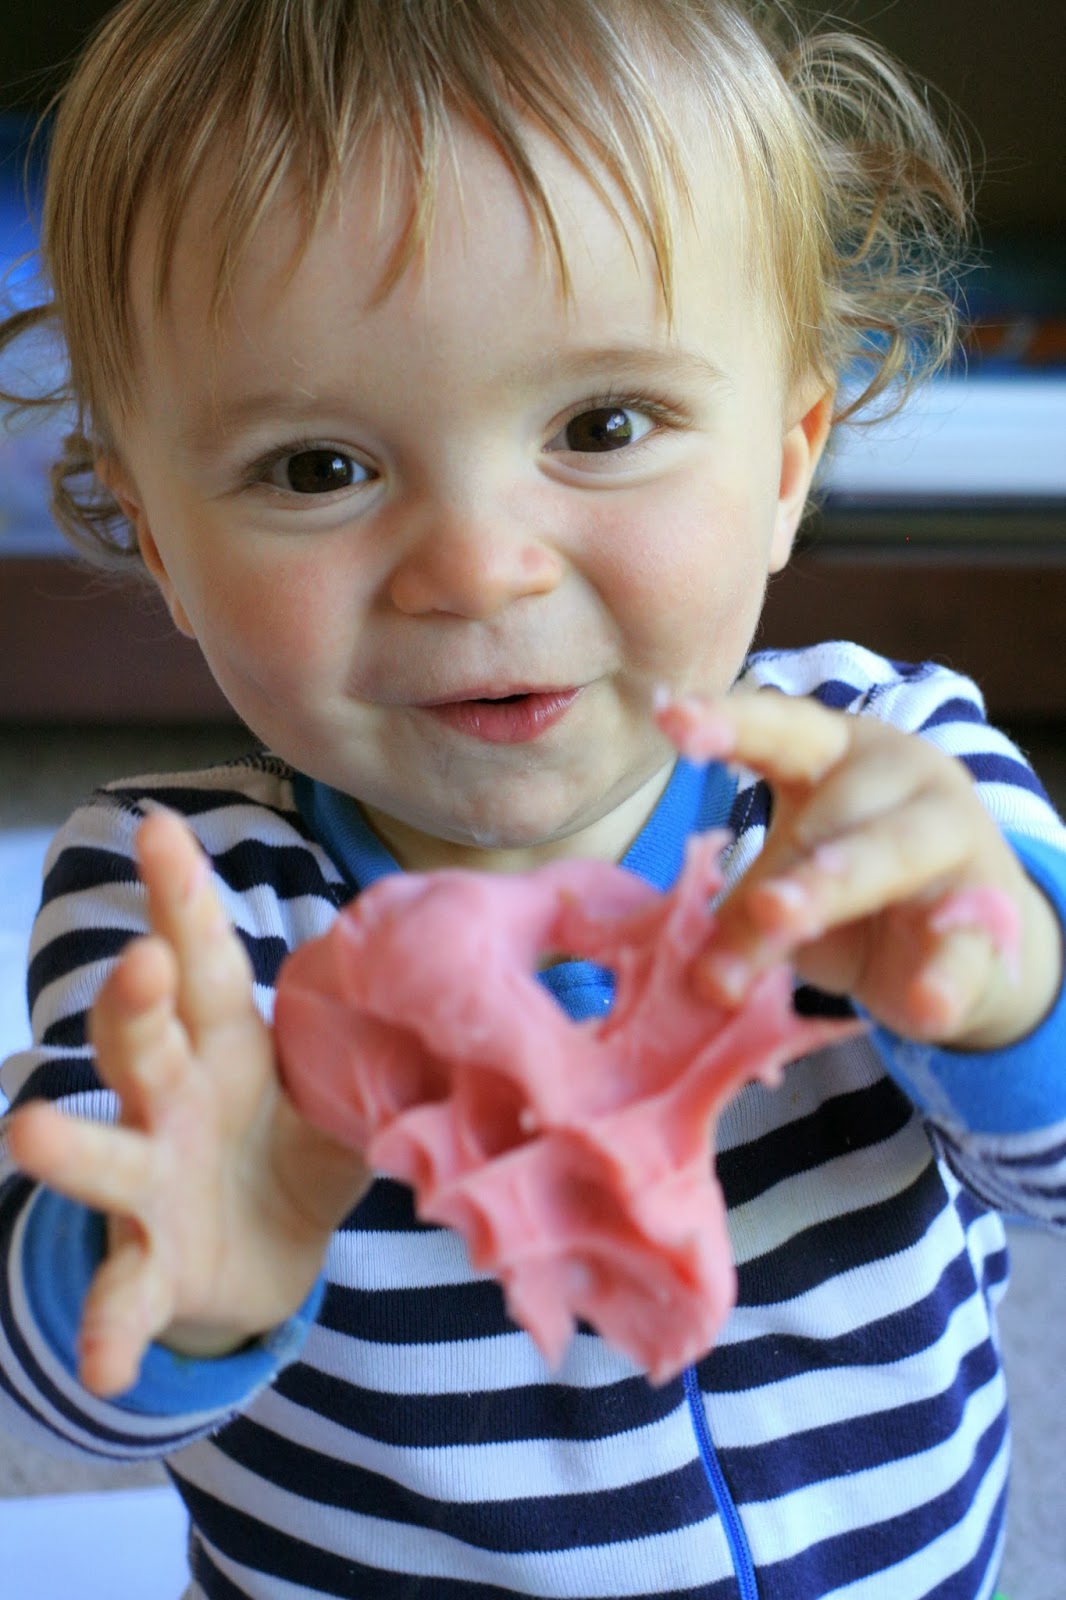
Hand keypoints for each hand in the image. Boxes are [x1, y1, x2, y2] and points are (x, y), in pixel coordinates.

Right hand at [9, 809, 370, 1397]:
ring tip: (30, 1130)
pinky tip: (106, 1364)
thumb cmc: (295, 1143)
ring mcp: (150, 1181)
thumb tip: (493, 1010)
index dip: (181, 896)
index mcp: (226, 1044)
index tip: (157, 827)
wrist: (261, 1254)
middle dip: (135, 1000)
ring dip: (70, 1145)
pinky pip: (123, 1295)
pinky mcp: (150, 1263)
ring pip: (102, 1155)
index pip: (206, 960)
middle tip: (144, 962)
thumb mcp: (345, 1095)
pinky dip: (110, 1326)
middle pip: (140, 1039)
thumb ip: (396, 1056)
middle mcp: (172, 1100)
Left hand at [663, 690, 1062, 1050]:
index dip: (729, 721)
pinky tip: (926, 1005)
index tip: (673, 720)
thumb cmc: (849, 886)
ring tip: (781, 921)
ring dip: (836, 885)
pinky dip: (944, 977)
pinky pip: (965, 942)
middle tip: (749, 904)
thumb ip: (742, 916)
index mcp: (833, 752)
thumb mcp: (787, 890)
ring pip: (893, 853)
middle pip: (834, 810)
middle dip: (786, 862)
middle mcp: (900, 775)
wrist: (962, 939)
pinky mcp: (993, 911)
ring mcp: (955, 836)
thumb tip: (702, 978)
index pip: (780, 727)